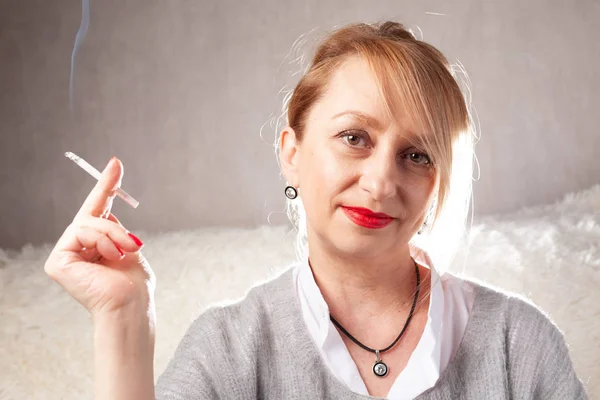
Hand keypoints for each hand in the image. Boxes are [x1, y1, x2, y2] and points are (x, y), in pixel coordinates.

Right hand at [45, 157, 155, 316]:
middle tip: (133, 244)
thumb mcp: (129, 248)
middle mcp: (76, 248)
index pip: (97, 211)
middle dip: (115, 226)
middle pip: (92, 215)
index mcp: (94, 246)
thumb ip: (116, 229)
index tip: (116, 162)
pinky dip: (102, 241)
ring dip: (114, 234)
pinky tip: (109, 258)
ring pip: (89, 222)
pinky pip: (81, 231)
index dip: (106, 186)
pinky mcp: (58, 261)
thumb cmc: (134, 285)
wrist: (131, 307)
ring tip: (126, 253)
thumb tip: (110, 210)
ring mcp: (65, 254)